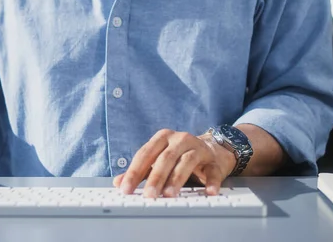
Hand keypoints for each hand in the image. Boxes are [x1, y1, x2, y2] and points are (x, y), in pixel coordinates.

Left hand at [113, 129, 236, 197]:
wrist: (214, 149)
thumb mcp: (159, 158)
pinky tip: (209, 192)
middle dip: (155, 177)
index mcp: (163, 138)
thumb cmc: (180, 155)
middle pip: (165, 158)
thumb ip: (140, 170)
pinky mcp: (214, 160)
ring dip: (177, 179)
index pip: (145, 154)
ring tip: (169, 195)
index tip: (125, 189)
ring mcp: (198, 148)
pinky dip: (211, 182)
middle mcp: (180, 139)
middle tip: (148, 195)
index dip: (134, 172)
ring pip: (187, 162)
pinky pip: (213, 171)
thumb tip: (119, 183)